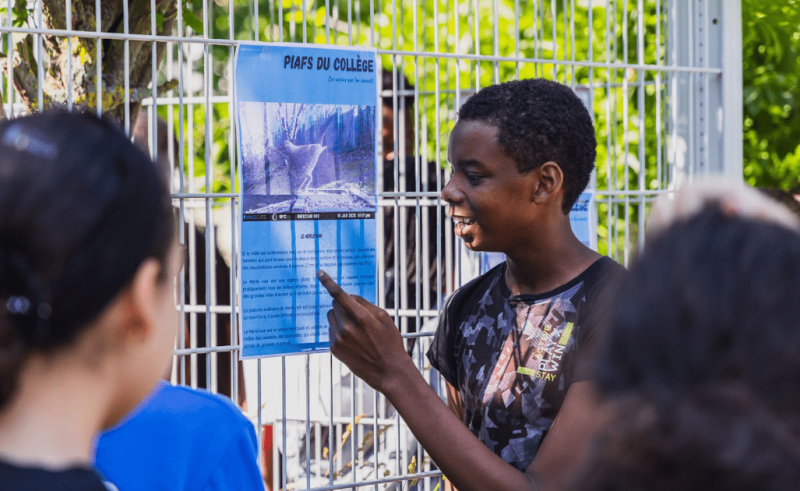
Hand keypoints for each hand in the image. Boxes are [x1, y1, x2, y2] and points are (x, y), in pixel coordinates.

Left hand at [316, 270, 410, 391]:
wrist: (388, 371)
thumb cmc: (390, 342)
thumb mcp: (384, 318)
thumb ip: (365, 305)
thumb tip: (349, 297)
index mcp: (361, 318)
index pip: (340, 295)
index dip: (328, 282)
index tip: (320, 273)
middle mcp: (346, 328)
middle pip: (335, 304)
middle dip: (343, 304)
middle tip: (357, 314)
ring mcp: (338, 339)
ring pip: (331, 317)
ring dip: (340, 317)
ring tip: (356, 329)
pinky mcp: (334, 349)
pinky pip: (331, 330)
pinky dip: (339, 329)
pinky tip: (352, 339)